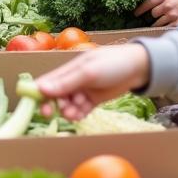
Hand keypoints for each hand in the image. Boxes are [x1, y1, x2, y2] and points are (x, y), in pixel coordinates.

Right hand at [34, 44, 148, 119]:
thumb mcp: (88, 72)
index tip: (37, 106)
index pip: (47, 82)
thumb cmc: (113, 63)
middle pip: (56, 96)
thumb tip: (42, 89)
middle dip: (56, 106)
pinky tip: (82, 115)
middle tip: (59, 113)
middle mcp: (73, 80)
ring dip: (69, 111)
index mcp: (69, 69)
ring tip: (76, 113)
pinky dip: (79, 114)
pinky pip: (80, 110)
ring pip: (68, 105)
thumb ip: (66, 82)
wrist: (140, 68)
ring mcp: (83, 90)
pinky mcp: (93, 100)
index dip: (39, 94)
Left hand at [135, 0, 177, 26]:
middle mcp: (168, 5)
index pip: (148, 3)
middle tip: (157, 17)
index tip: (135, 14)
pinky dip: (165, 28)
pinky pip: (166, 28)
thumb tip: (150, 5)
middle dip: (154, 16)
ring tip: (161, 23)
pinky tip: (167, 27)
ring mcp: (173, 15)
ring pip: (158, 23)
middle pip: (153, 14)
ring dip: (158, 24)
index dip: (140, 9)